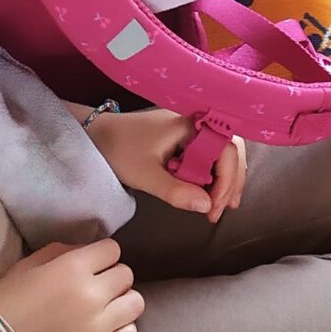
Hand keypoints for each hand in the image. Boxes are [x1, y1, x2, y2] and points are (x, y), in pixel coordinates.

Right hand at [0, 239, 143, 331]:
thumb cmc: (6, 304)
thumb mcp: (27, 265)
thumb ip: (61, 251)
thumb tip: (85, 251)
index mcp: (74, 268)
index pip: (112, 250)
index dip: (102, 256)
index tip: (92, 265)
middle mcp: (93, 294)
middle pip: (126, 274)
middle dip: (112, 277)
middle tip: (96, 288)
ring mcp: (100, 326)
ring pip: (135, 303)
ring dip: (122, 301)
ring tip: (105, 309)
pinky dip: (122, 329)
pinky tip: (106, 330)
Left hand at [88, 107, 249, 220]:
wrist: (99, 134)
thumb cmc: (120, 150)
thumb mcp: (146, 175)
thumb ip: (176, 191)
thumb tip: (207, 206)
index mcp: (191, 124)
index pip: (226, 149)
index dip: (226, 180)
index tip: (214, 207)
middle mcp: (198, 121)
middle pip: (231, 148)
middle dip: (231, 180)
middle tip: (223, 210)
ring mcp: (194, 126)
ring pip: (224, 150)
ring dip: (226, 177)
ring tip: (221, 205)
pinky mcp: (188, 135)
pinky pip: (211, 152)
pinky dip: (215, 173)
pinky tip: (211, 193)